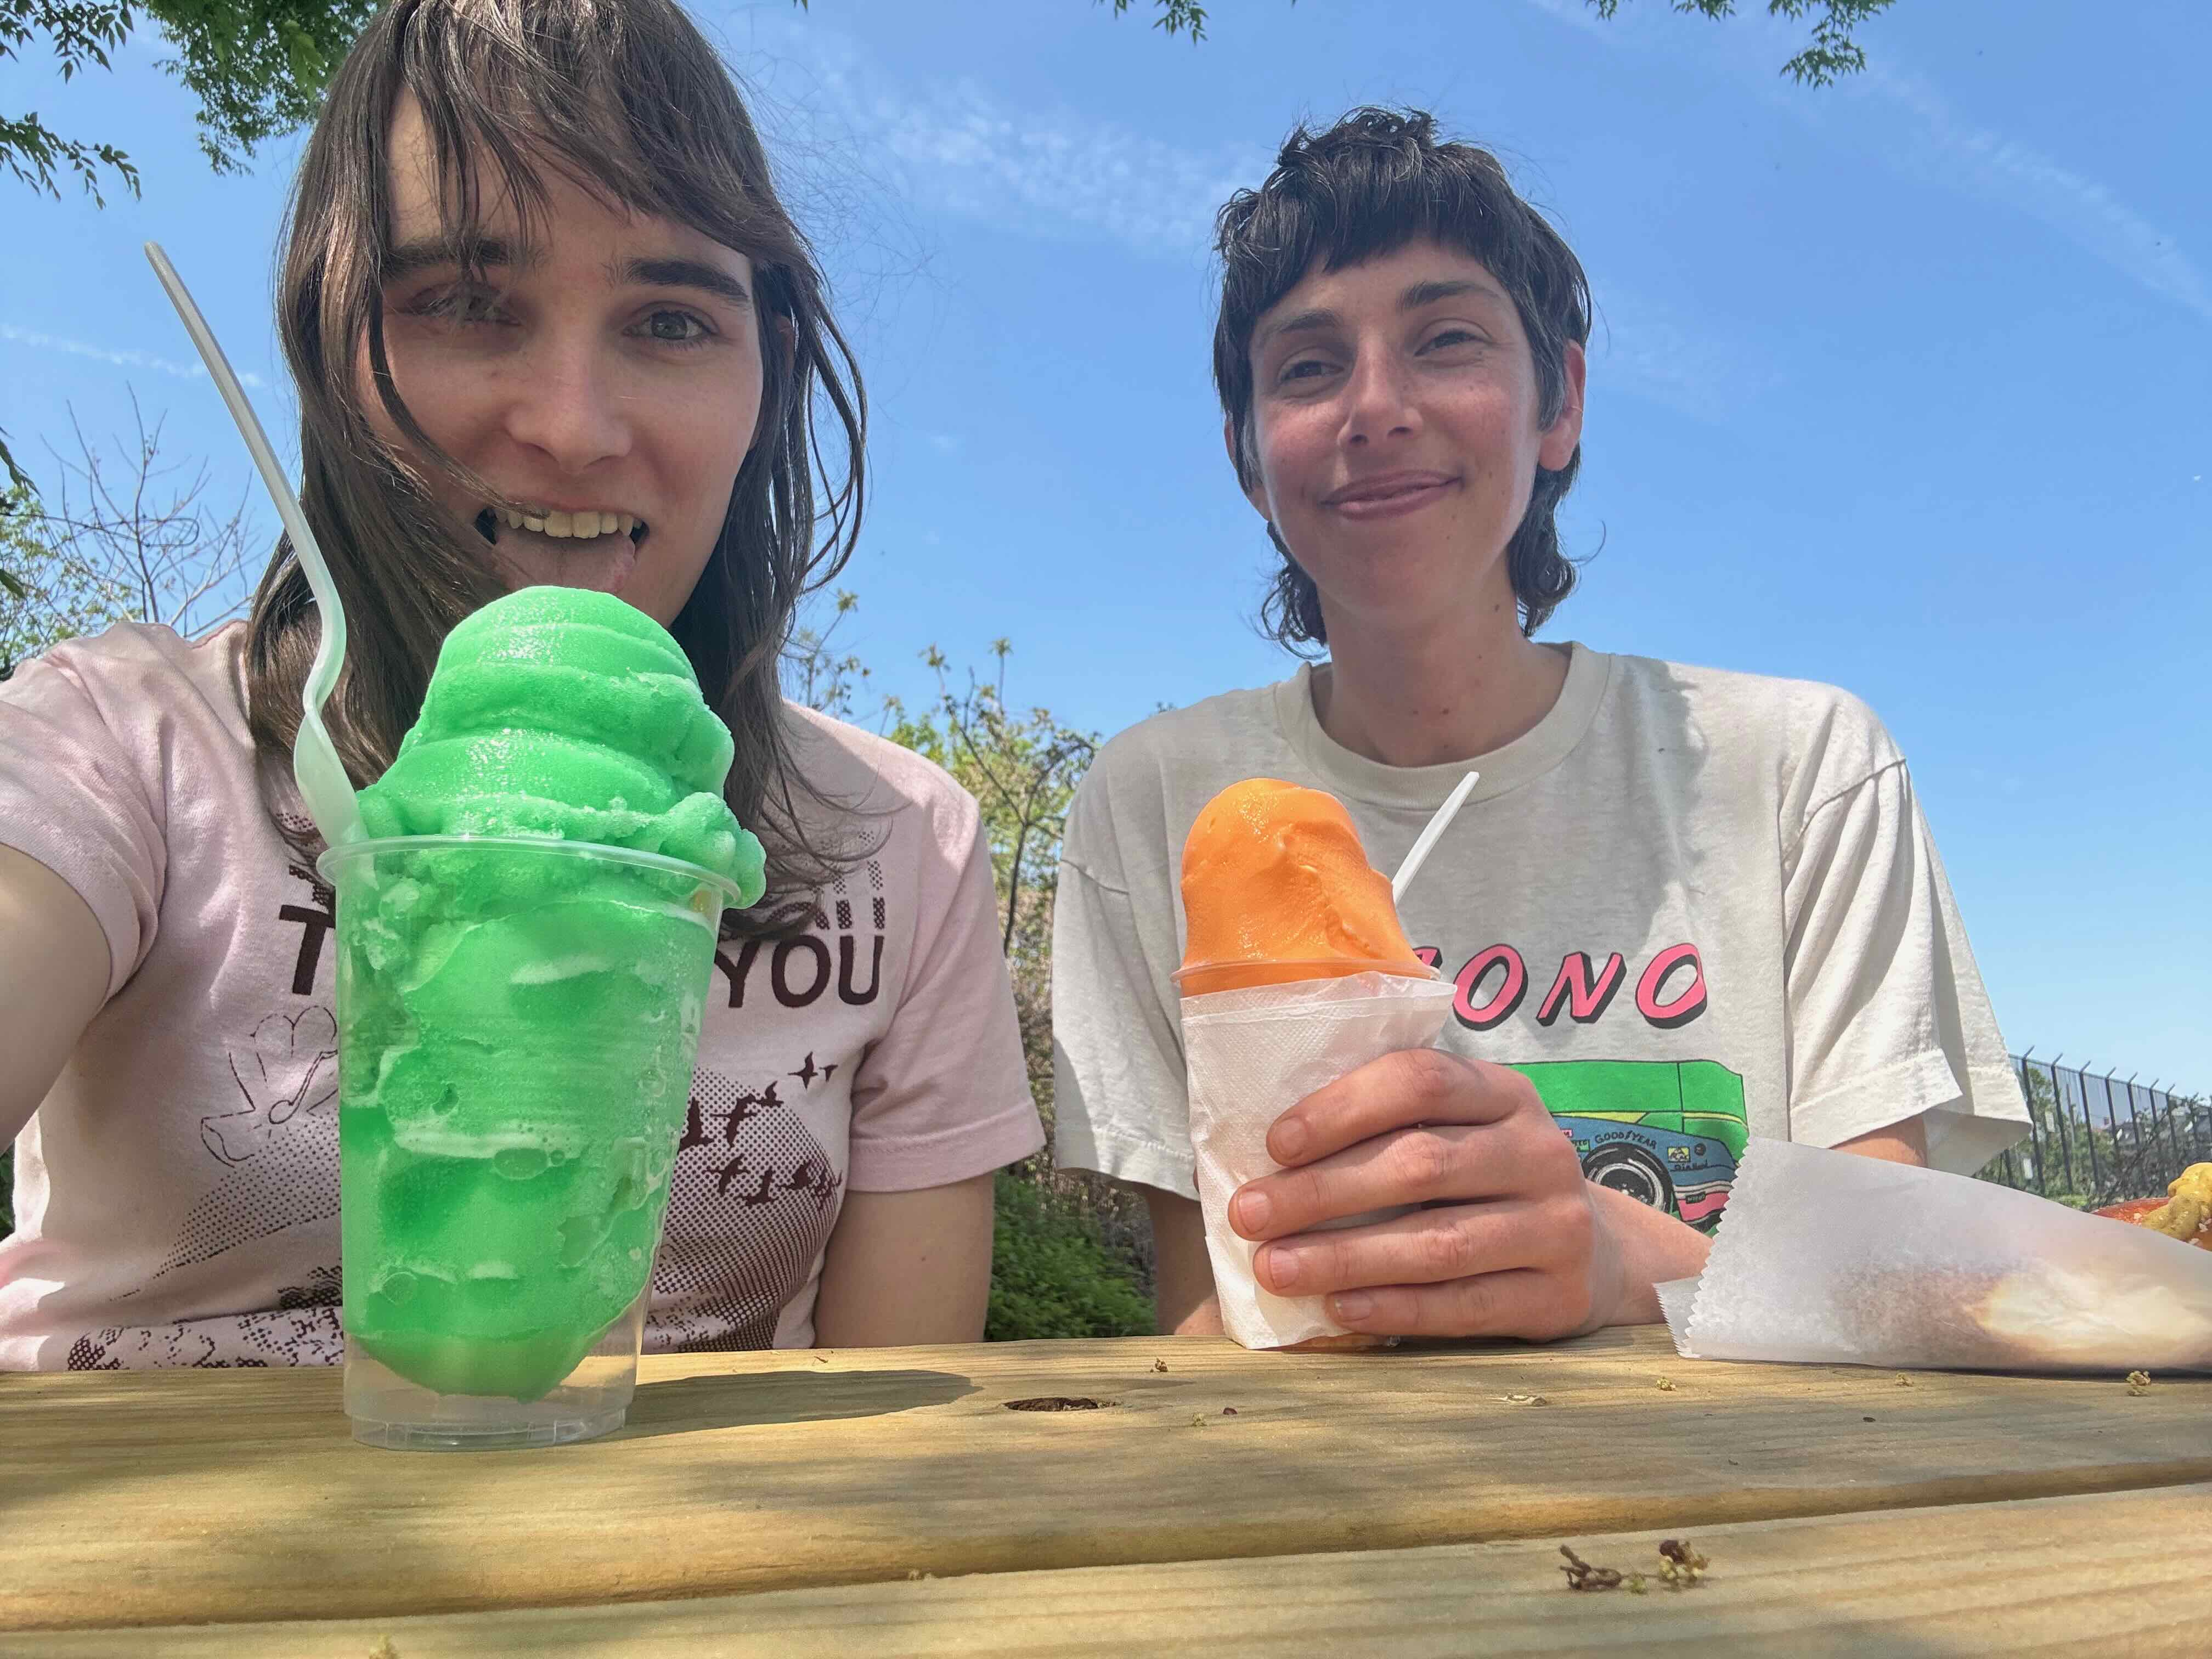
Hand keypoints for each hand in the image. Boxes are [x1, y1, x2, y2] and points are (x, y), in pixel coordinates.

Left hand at [1227, 1048, 1628, 1339]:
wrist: (1597, 1257)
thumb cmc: (1485, 1184)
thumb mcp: (1459, 1131)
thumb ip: (1390, 1126)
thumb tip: (1268, 1150)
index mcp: (1504, 1093)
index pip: (1420, 1080)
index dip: (1342, 1107)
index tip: (1274, 1143)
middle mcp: (1540, 1151)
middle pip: (1421, 1163)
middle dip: (1322, 1191)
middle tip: (1248, 1213)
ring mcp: (1558, 1226)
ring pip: (1440, 1241)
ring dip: (1345, 1256)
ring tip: (1274, 1268)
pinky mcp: (1559, 1296)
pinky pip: (1465, 1304)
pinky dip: (1396, 1307)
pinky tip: (1338, 1309)